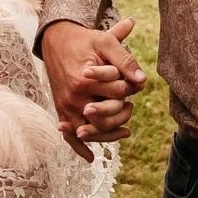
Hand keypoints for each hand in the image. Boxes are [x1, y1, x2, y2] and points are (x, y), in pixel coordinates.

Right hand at [39, 18, 145, 161]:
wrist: (55, 39)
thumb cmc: (84, 40)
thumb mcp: (105, 42)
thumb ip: (124, 59)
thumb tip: (142, 79)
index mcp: (84, 81)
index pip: (118, 95)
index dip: (130, 91)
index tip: (135, 85)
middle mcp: (73, 98)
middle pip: (105, 119)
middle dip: (122, 114)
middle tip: (131, 108)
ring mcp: (65, 106)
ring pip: (89, 132)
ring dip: (107, 136)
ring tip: (125, 132)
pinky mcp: (60, 111)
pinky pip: (69, 136)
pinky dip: (79, 148)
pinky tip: (91, 158)